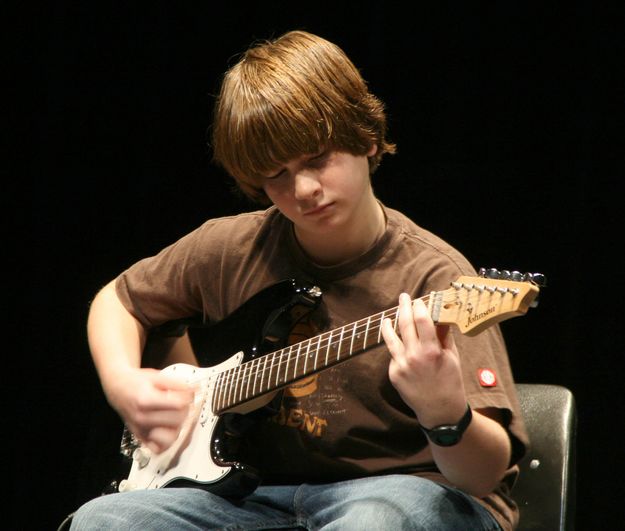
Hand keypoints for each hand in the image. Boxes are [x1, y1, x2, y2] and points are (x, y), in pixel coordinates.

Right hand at [105, 367, 195, 453]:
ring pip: (172, 436)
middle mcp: (142, 418)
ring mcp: (141, 430)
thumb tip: (195, 390)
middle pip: (178, 420)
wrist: (118, 389)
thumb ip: (178, 384)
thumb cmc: (137, 382)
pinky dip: (168, 442)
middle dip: (185, 410)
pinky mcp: (141, 438)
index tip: (187, 393)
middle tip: (182, 402)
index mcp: (146, 400)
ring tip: (176, 415)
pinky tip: (169, 429)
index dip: (188, 398)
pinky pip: (160, 448)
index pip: (179, 405)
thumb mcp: (157, 376)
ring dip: (179, 426)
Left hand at [381, 293, 466, 425]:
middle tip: (403, 297)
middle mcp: (413, 357)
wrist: (440, 411)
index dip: (419, 306)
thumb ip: (444, 336)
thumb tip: (440, 315)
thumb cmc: (450, 382)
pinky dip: (396, 347)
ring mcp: (401, 366)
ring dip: (389, 324)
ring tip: (388, 317)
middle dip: (403, 307)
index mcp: (431, 351)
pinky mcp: (393, 374)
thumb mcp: (452, 357)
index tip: (419, 300)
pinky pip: (394, 355)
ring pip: (390, 338)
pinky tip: (399, 345)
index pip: (422, 320)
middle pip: (404, 324)